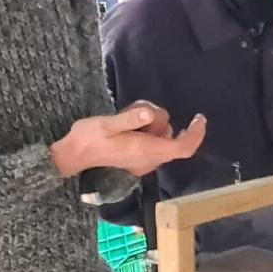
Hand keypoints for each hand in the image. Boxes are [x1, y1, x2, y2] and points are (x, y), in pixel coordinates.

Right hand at [52, 105, 206, 177]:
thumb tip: (149, 112)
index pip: (182, 147)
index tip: (199, 118)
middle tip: (136, 109)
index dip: (195, 134)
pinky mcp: (138, 161)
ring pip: (162, 139)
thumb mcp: (107, 124)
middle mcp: (150, 160)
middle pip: (171, 139)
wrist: (73, 156)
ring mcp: (145, 163)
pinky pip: (153, 144)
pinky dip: (147, 131)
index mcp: (146, 151)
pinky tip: (129, 124)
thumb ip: (130, 118)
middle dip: (159, 120)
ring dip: (151, 124)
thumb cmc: (88, 138)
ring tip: (128, 114)